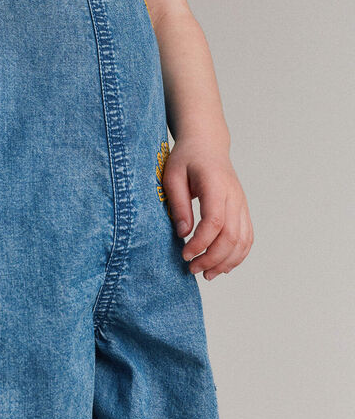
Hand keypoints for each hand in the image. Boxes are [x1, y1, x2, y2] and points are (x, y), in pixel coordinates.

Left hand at [161, 137, 253, 280]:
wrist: (206, 144)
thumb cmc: (186, 158)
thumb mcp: (172, 176)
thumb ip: (178, 203)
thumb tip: (183, 233)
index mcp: (216, 186)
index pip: (215, 222)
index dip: (201, 243)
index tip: (185, 254)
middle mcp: (234, 196)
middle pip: (232, 236)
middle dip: (213, 258)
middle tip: (192, 269)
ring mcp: (242, 204)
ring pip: (243, 240)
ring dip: (227, 261)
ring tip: (207, 274)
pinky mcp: (242, 210)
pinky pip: (247, 236)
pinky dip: (238, 255)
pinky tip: (222, 265)